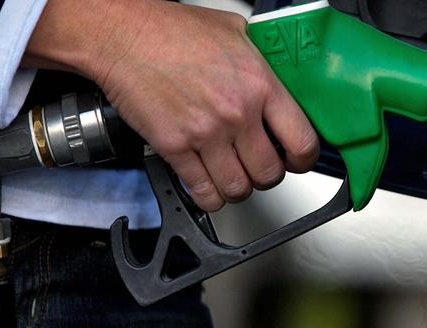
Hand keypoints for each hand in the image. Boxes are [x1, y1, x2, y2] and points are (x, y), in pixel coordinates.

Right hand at [23, 0, 319, 211]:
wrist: (123, 36)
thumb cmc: (173, 30)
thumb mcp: (236, 31)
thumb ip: (264, 60)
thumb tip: (284, 80)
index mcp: (260, 85)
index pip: (302, 142)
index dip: (303, 159)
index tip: (296, 160)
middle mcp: (237, 113)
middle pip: (270, 174)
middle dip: (267, 176)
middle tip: (259, 166)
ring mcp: (205, 134)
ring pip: (238, 189)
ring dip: (239, 188)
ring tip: (233, 176)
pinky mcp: (174, 148)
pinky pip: (203, 192)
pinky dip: (209, 197)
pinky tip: (209, 186)